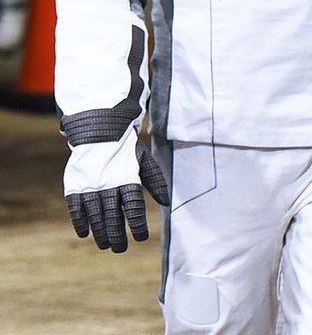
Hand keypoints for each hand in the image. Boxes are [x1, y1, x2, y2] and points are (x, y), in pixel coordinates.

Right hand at [65, 138, 169, 253]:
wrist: (99, 131)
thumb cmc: (126, 150)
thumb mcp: (145, 161)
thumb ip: (156, 181)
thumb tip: (167, 202)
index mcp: (128, 178)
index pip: (134, 207)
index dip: (138, 225)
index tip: (141, 238)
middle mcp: (108, 184)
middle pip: (112, 216)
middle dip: (117, 235)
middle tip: (120, 249)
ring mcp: (90, 186)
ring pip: (94, 216)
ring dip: (100, 233)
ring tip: (105, 246)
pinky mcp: (75, 186)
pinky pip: (75, 209)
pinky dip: (79, 222)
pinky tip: (84, 234)